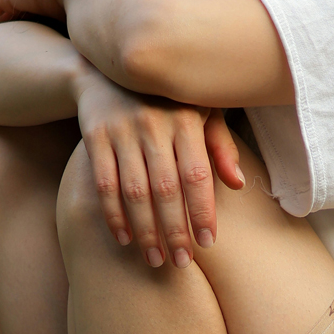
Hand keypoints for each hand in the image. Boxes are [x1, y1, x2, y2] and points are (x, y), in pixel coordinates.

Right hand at [76, 74, 244, 267]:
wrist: (109, 70)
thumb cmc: (167, 98)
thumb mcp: (200, 110)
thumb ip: (220, 145)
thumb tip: (238, 183)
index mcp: (187, 119)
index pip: (197, 174)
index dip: (202, 211)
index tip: (207, 242)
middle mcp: (155, 123)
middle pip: (166, 189)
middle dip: (174, 230)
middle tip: (181, 263)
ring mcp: (122, 130)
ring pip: (135, 191)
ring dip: (145, 230)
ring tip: (155, 259)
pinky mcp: (95, 135)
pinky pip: (104, 183)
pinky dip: (113, 214)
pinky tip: (124, 237)